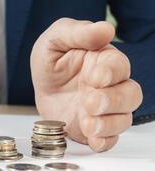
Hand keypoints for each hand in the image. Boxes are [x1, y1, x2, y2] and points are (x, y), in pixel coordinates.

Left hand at [31, 18, 142, 151]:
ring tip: (87, 123)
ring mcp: (105, 109)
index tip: (95, 76)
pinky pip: (110, 139)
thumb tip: (105, 29)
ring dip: (108, 123)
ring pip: (124, 118)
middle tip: (90, 101)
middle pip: (130, 94)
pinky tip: (93, 139)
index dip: (110, 72)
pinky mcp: (96, 128)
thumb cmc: (51, 61)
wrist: (40, 88)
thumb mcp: (54, 40)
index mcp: (104, 61)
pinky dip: (105, 141)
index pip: (119, 66)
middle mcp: (111, 86)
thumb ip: (77, 33)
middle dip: (112, 100)